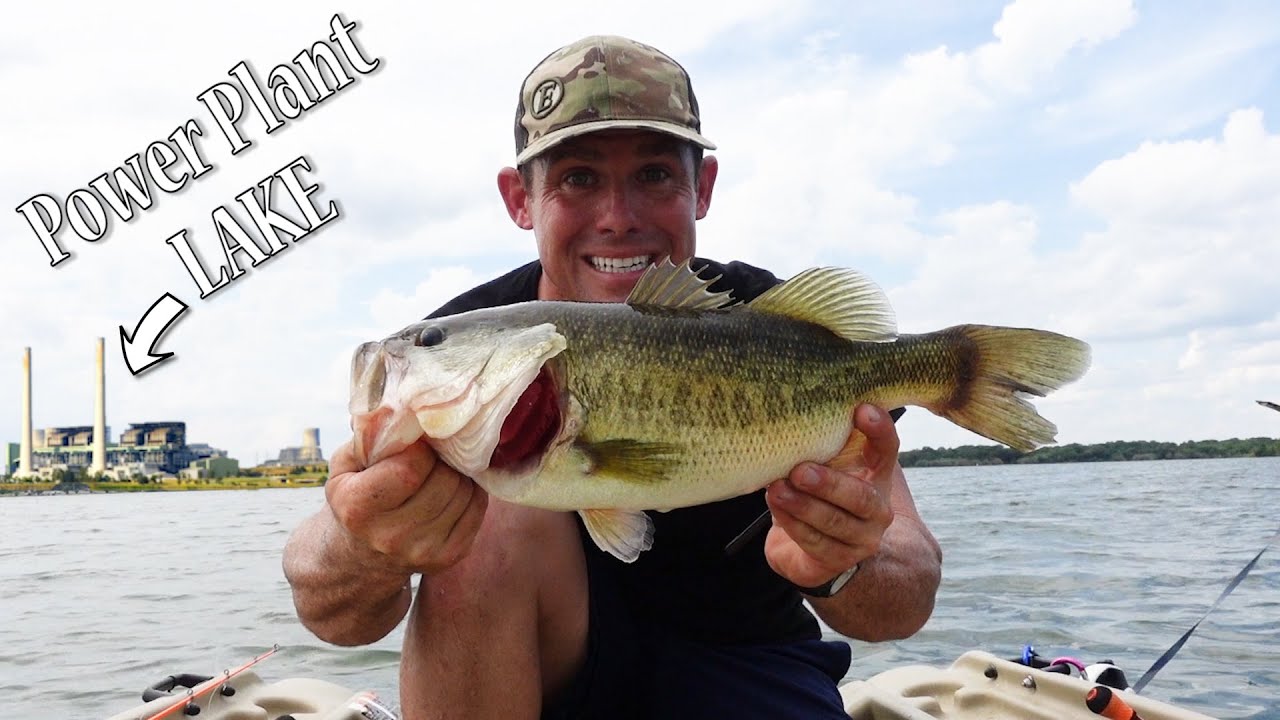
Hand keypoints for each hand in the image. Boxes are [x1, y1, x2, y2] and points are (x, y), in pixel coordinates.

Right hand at [325, 437, 487, 574]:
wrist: (361, 556)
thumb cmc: (356, 496)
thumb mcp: (347, 464)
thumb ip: (370, 435)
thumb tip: (402, 406)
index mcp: (358, 508)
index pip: (411, 467)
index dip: (421, 448)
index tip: (418, 443)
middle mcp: (389, 536)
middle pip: (443, 480)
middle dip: (443, 459)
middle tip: (435, 454)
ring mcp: (422, 551)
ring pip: (463, 492)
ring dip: (458, 473)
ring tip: (441, 470)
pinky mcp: (448, 557)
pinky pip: (477, 509)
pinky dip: (470, 491)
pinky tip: (452, 488)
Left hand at [764, 403, 898, 588]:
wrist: (812, 548)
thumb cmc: (816, 493)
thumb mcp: (823, 464)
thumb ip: (819, 442)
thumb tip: (789, 409)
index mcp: (877, 475)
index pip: (887, 450)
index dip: (879, 430)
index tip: (861, 409)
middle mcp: (878, 508)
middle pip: (861, 497)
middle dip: (829, 483)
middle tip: (800, 471)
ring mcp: (862, 538)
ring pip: (835, 522)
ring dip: (803, 505)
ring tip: (777, 489)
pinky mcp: (839, 559)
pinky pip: (815, 542)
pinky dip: (793, 523)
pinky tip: (777, 507)